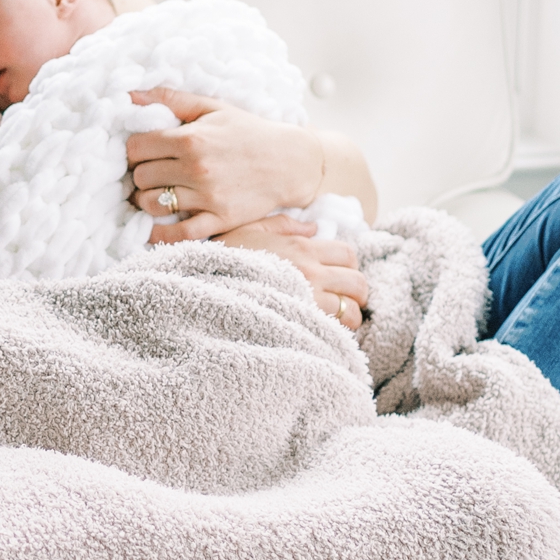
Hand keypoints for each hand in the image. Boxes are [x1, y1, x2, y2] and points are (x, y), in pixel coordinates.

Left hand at [125, 92, 325, 236]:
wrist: (289, 161)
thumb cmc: (247, 131)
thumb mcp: (211, 107)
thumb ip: (170, 98)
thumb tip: (129, 95)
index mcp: (191, 139)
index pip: (136, 148)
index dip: (134, 150)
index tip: (143, 153)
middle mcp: (197, 169)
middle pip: (141, 177)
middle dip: (141, 174)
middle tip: (152, 173)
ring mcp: (208, 197)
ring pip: (152, 204)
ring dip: (148, 200)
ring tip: (157, 193)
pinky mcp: (220, 220)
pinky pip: (178, 234)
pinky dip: (160, 233)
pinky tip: (155, 226)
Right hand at [218, 217, 368, 328]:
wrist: (201, 284)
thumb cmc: (222, 258)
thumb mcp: (250, 229)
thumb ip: (283, 225)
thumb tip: (314, 228)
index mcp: (301, 247)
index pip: (347, 254)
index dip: (349, 266)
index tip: (339, 276)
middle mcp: (310, 271)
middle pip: (358, 282)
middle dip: (358, 294)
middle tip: (345, 301)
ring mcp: (308, 299)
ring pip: (352, 311)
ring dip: (349, 317)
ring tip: (335, 322)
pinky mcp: (300, 324)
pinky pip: (334, 331)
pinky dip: (335, 334)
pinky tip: (322, 334)